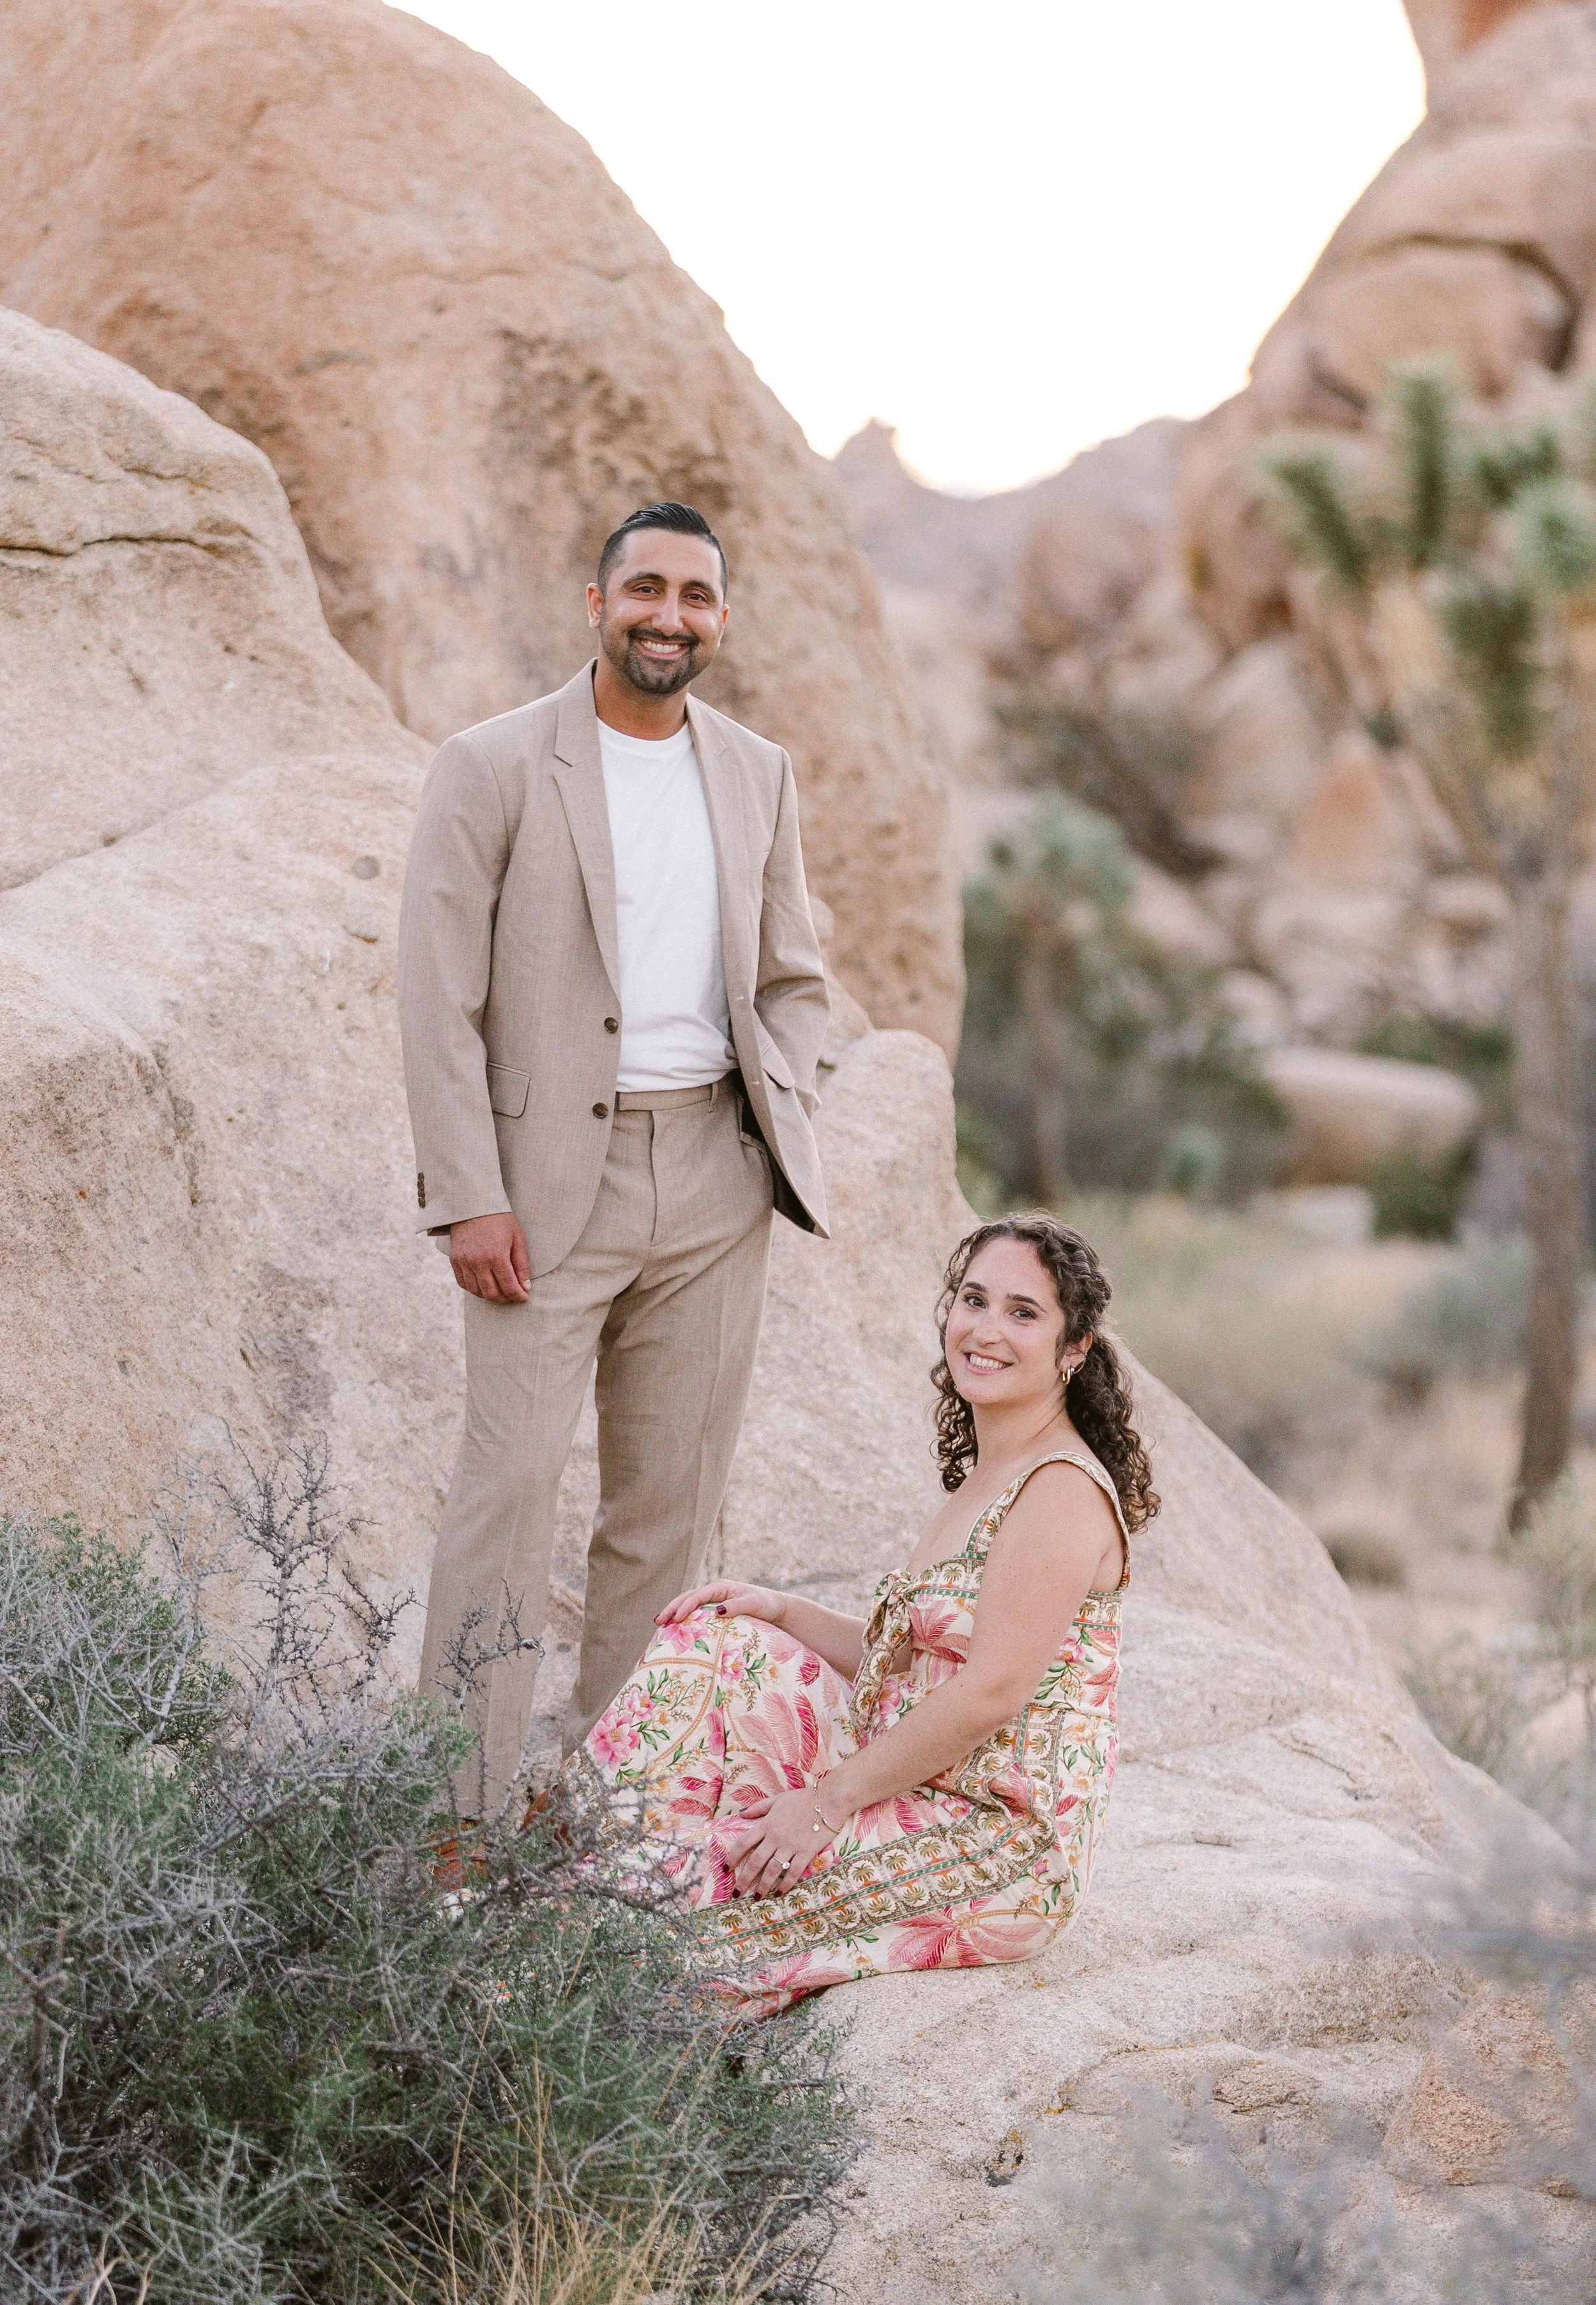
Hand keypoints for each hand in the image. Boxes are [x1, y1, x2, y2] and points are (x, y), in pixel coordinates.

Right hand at [450, 1212, 530, 1302]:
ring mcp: (464, 1261)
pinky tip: (483, 1286)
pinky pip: (463, 1283)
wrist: (474, 1204)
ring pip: (476, 1291)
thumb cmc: (499, 1219)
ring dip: (489, 1296)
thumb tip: (526, 1287)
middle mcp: (478, 1262)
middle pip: (492, 1293)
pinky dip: (474, 1289)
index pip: (508, 1286)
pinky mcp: (454, 1259)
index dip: (518, 1295)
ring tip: (499, 1292)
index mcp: (496, 1256)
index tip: (524, 1297)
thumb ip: (522, 1264)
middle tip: (512, 1296)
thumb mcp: (517, 1238)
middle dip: (505, 1299)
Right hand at [654, 1579, 786, 1629]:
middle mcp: (714, 1593)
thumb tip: (717, 1611)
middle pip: (687, 1598)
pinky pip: (695, 1613)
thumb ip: (736, 1606)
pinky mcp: (714, 1612)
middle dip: (671, 1608)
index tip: (675, 1618)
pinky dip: (683, 1619)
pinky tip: (674, 1629)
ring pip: (688, 1604)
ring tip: (659, 1623)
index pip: (697, 1595)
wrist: (775, 1609)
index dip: (685, 1606)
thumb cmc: (765, 1604)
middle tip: (657, 1621)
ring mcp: (713, 1602)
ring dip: (674, 1612)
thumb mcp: (753, 1604)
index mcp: (721, 1587)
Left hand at [729, 1783, 840, 1897]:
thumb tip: (741, 1814)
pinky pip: (793, 1872)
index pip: (743, 1843)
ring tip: (757, 1897)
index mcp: (767, 1824)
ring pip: (772, 1870)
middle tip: (737, 1893)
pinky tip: (780, 1893)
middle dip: (744, 1880)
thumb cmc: (803, 1798)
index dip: (732, 1857)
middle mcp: (776, 1837)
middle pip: (755, 1861)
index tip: (726, 1869)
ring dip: (763, 1886)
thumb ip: (758, 1808)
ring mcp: (791, 1846)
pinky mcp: (806, 1853)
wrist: (829, 1800)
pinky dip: (785, 1884)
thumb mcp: (778, 1799)